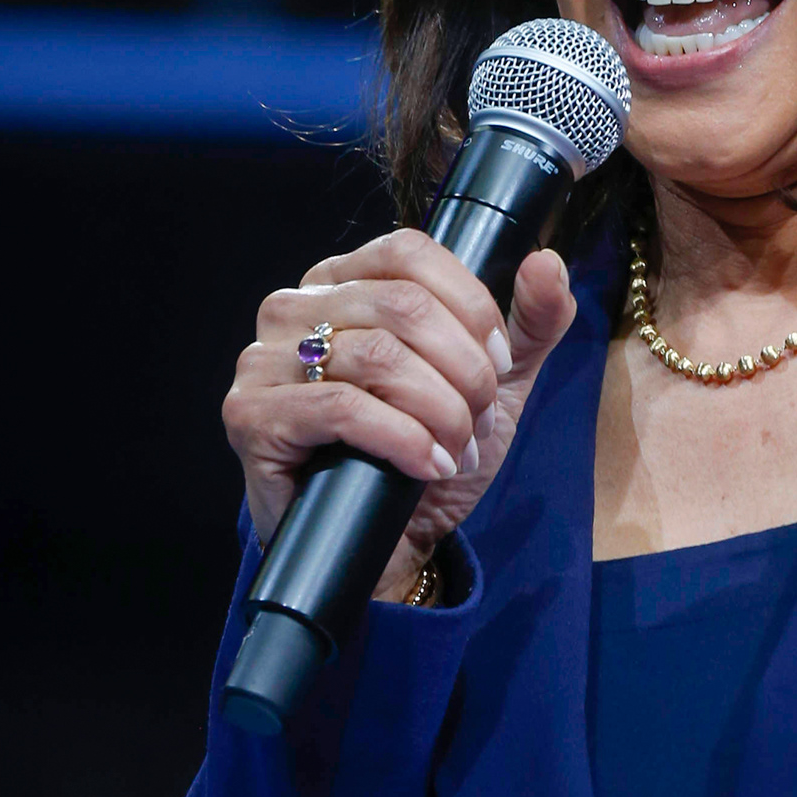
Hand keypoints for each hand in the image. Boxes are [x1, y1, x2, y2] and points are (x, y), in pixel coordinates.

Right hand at [222, 228, 576, 600]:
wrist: (391, 543)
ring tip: (456, 449)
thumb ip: (531, 321)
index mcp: (344, 282)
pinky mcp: (251, 416)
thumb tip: (545, 261)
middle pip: (402, 306)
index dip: (471, 306)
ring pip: (377, 356)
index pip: (409, 253)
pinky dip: (403, 439)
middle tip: (481, 421)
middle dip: (463, 371)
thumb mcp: (498, 384)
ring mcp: (263, 360)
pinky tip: (429, 466)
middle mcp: (293, 308)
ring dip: (440, 410)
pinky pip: (340, 408)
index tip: (500, 364)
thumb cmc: (431, 452)